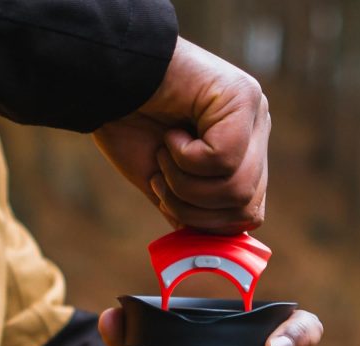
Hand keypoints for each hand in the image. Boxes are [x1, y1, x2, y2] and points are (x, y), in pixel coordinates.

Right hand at [93, 37, 269, 233]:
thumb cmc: (128, 126)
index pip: (248, 215)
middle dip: (194, 208)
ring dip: (186, 184)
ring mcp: (253, 114)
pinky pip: (223, 160)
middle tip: (162, 178)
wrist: (104, 80)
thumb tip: (210, 250)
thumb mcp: (165, 184)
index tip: (168, 199)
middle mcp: (256, 132)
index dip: (207, 223)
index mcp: (242, 155)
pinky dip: (186, 159)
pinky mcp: (242, 98)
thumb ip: (193, 213)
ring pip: (237, 188)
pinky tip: (172, 133)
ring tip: (164, 154)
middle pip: (246, 208)